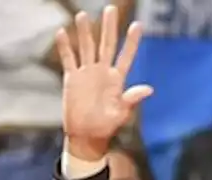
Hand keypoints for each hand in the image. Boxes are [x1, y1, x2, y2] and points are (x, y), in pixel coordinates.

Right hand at [56, 6, 152, 161]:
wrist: (86, 136)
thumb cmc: (106, 127)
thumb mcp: (121, 114)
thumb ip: (132, 99)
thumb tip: (149, 89)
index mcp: (117, 80)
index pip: (126, 56)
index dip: (132, 42)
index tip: (138, 25)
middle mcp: (102, 72)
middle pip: (106, 45)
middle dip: (109, 27)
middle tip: (110, 8)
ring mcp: (87, 73)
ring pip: (86, 48)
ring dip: (85, 32)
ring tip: (82, 15)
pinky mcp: (72, 78)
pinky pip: (68, 59)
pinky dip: (65, 47)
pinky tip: (62, 33)